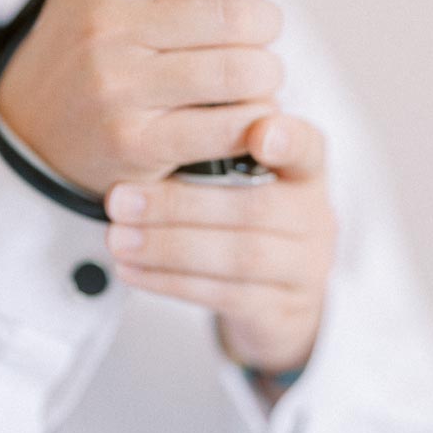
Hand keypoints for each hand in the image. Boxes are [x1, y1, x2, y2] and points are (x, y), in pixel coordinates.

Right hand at [0, 0, 303, 195]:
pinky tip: (245, 113)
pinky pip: (227, 126)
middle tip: (261, 32)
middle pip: (228, 14)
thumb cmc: (83, 52)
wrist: (29, 128)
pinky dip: (253, 119)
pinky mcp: (137, 143)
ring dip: (266, 74)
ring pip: (238, 71)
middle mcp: (105, 30)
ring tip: (254, 75)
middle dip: (265, 23)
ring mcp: (119, 89)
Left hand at [104, 114, 335, 375]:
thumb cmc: (246, 217)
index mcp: (306, 172)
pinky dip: (171, 282)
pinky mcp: (281, 310)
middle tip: (120, 199)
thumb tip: (155, 122)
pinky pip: (224, 296)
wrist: (276, 297)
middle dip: (180, 204)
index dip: (288, 140)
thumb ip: (215, 150)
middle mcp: (314, 216)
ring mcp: (304, 267)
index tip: (259, 132)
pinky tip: (132, 269)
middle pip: (255, 209)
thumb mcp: (242, 177)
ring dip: (168, 246)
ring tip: (118, 237)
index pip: (307, 147)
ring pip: (239, 258)